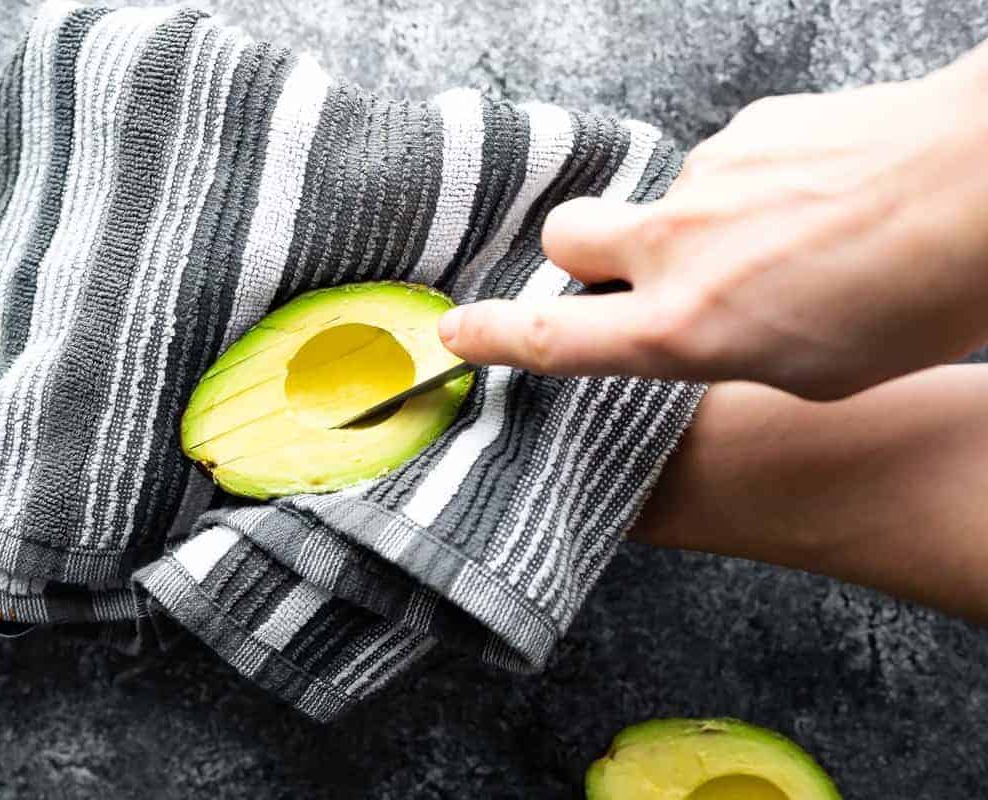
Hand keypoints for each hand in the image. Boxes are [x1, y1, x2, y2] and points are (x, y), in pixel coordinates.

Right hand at [439, 43, 987, 399]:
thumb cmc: (920, 298)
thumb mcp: (811, 373)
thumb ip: (725, 351)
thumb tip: (698, 324)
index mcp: (685, 327)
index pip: (552, 337)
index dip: (493, 337)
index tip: (456, 332)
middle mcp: (676, 245)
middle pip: (564, 235)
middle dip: (576, 257)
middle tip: (627, 276)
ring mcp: (707, 176)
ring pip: (659, 203)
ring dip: (693, 227)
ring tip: (785, 246)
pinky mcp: (749, 129)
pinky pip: (721, 167)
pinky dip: (750, 191)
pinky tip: (815, 204)